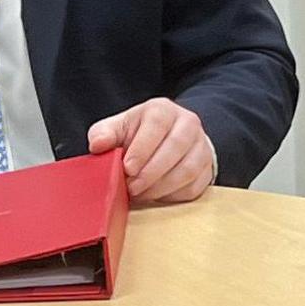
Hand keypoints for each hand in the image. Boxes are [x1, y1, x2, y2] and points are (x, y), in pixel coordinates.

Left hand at [87, 98, 214, 201]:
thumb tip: (98, 144)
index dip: (142, 148)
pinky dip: (174, 195)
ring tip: (142, 194)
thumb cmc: (139, 134)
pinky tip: (157, 195)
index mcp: (163, 110)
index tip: (128, 168)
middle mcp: (187, 124)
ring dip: (162, 187)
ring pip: (188, 169)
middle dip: (151, 173)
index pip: (157, 125)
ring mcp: (201, 146)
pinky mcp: (207, 168)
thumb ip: (104, 134)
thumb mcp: (118, 128)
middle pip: (176, 147)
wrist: (169, 138)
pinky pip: (194, 186)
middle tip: (132, 188)